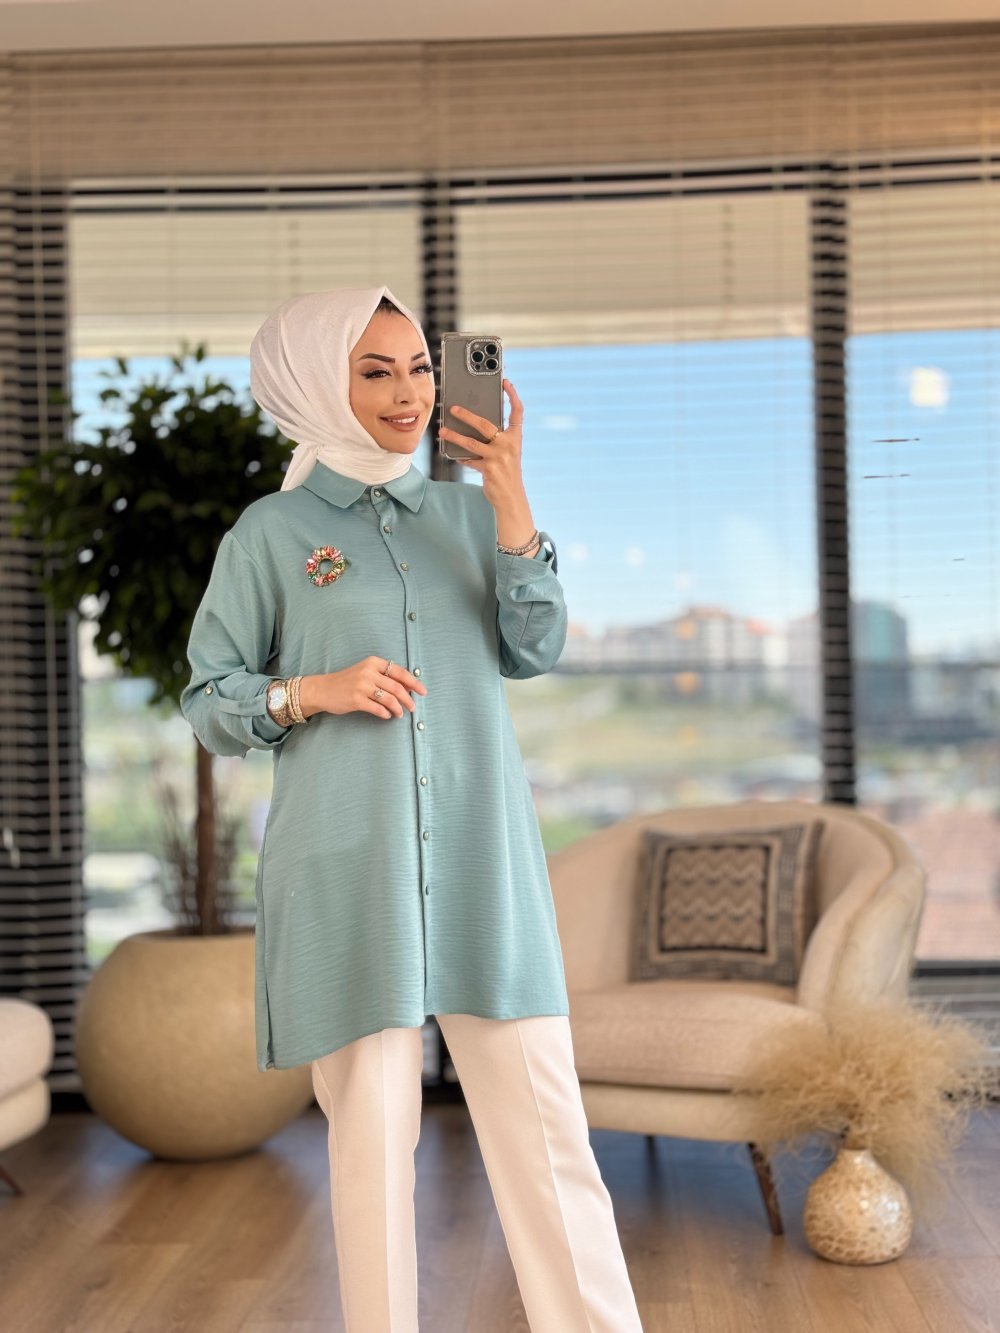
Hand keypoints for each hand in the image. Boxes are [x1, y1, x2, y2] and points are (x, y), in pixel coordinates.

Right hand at [299, 657, 427, 720]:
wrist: (322, 689)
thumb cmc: (347, 681)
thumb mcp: (365, 672)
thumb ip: (384, 677)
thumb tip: (408, 686)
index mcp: (373, 662)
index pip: (400, 672)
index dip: (414, 683)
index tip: (423, 692)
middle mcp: (368, 672)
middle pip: (397, 687)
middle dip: (408, 699)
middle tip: (413, 707)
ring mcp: (362, 686)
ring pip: (389, 699)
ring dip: (398, 708)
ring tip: (400, 714)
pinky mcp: (356, 700)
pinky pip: (378, 709)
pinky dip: (385, 713)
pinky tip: (387, 715)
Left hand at [438, 378, 525, 509]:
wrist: (511, 497)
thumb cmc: (507, 473)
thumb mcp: (507, 453)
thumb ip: (497, 440)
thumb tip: (474, 426)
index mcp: (516, 438)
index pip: (517, 412)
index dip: (512, 396)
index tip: (506, 382)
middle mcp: (509, 445)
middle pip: (485, 424)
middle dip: (467, 415)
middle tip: (453, 409)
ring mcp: (499, 457)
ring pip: (471, 442)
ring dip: (454, 436)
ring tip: (442, 431)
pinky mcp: (489, 469)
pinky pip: (469, 459)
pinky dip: (461, 457)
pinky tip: (454, 455)